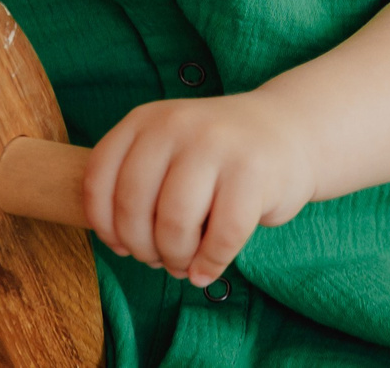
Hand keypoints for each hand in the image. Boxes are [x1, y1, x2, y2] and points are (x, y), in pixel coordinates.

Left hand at [83, 92, 317, 284]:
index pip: (100, 179)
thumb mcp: (168, 149)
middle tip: (160, 259)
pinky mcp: (253, 173)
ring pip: (174, 225)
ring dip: (176, 259)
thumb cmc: (218, 156)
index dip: (104, 225)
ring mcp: (216, 145)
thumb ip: (137, 183)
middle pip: (134, 207)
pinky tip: (208, 269)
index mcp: (145, 120)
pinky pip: (221, 237)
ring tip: (185, 263)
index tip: (121, 245)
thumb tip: (121, 244)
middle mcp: (176, 125)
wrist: (289, 130)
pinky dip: (210, 265)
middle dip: (143, 248)